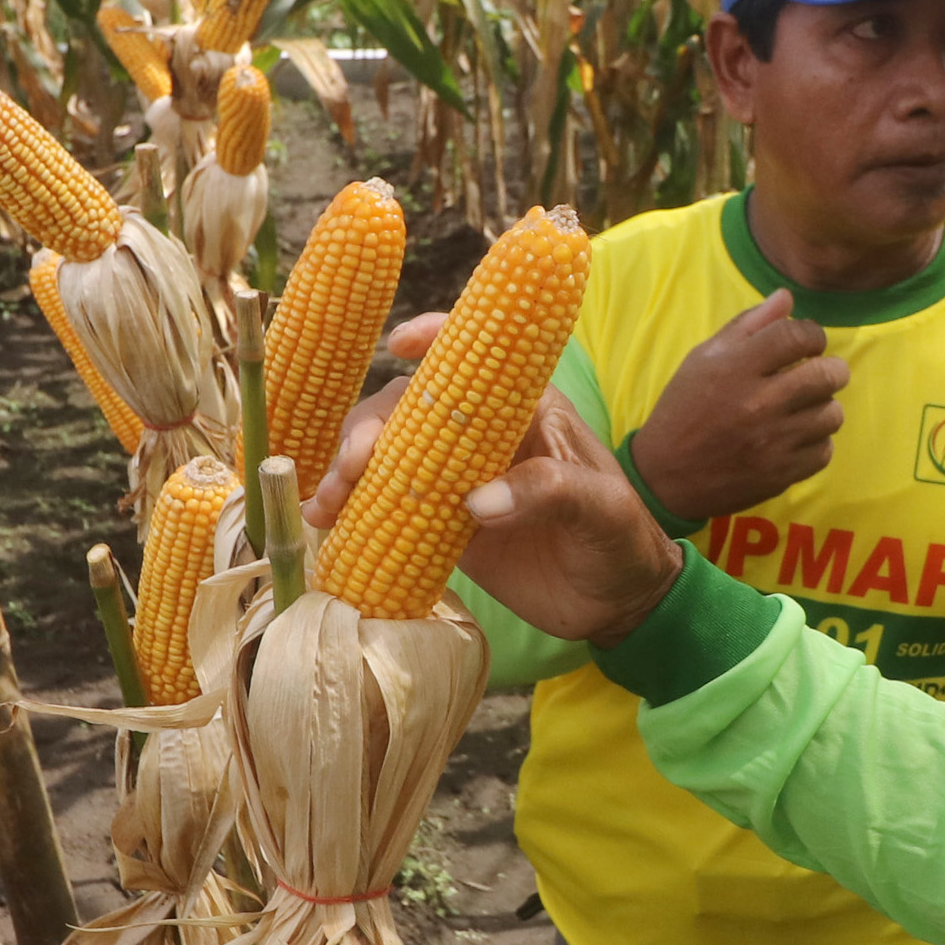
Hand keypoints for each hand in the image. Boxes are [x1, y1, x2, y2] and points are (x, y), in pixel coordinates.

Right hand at [308, 314, 683, 645]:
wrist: (617, 605)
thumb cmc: (620, 542)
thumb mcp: (601, 511)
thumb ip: (550, 491)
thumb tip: (477, 501)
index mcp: (526, 411)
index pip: (479, 357)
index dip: (437, 339)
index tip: (398, 344)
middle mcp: (484, 435)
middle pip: (410, 410)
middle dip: (369, 431)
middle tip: (350, 469)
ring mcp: (458, 478)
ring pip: (389, 457)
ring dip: (349, 473)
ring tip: (324, 507)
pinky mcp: (443, 523)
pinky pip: (390, 506)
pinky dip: (356, 511)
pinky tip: (326, 525)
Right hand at [633, 290, 849, 521]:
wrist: (667, 476)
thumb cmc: (684, 409)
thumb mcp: (704, 359)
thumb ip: (748, 325)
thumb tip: (787, 297)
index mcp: (736, 368)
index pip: (798, 336)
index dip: (812, 334)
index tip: (807, 343)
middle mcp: (759, 403)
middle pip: (828, 375)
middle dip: (830, 369)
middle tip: (817, 373)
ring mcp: (773, 442)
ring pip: (832, 414)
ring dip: (823, 407)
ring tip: (802, 408)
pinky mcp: (781, 474)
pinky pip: (824, 451)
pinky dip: (816, 443)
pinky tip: (795, 437)